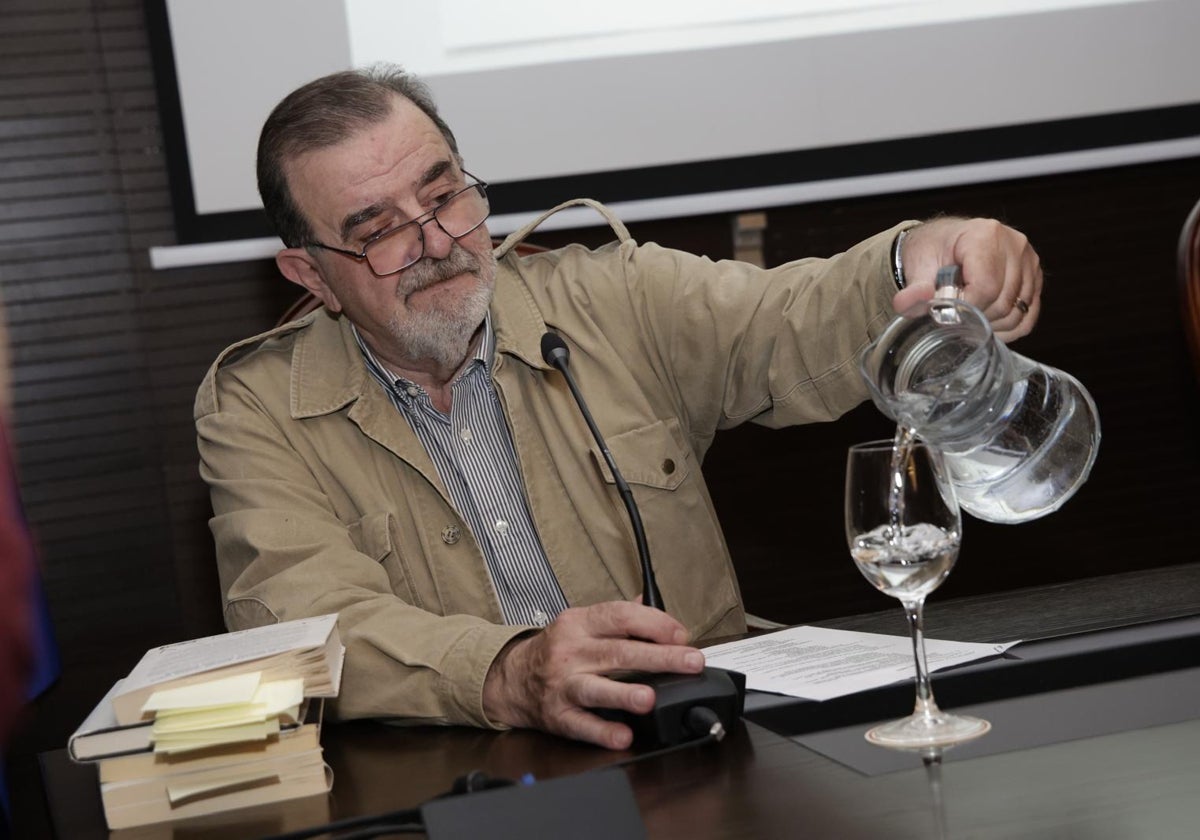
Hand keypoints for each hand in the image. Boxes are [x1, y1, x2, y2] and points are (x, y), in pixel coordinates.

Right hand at [482, 601, 704, 749]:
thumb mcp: (581, 623)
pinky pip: (581, 725)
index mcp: (579, 623)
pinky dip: (602, 731)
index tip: (682, 635)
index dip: (654, 623)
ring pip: (595, 688)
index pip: (620, 616)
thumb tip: (651, 603)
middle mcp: (570, 651)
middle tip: (690, 662)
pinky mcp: (557, 715)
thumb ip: (618, 616)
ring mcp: (562, 684)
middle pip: (618, 652)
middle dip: (658, 658)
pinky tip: (623, 735)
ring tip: (649, 699)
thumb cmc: (555, 650)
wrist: (510, 678)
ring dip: (624, 693)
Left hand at [892, 217, 1042, 341]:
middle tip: (955, 315)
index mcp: (985, 236)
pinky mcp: (1035, 278)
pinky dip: (1008, 327)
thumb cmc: (934, 251)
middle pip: (1003, 302)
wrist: (944, 244)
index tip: (949, 313)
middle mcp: (1013, 245)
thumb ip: (914, 289)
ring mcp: (1028, 262)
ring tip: (969, 315)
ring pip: (1016, 312)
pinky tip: (987, 322)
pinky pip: (1028, 316)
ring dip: (991, 325)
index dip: (966, 308)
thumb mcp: (918, 267)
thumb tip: (906, 304)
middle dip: (976, 317)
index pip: (986, 286)